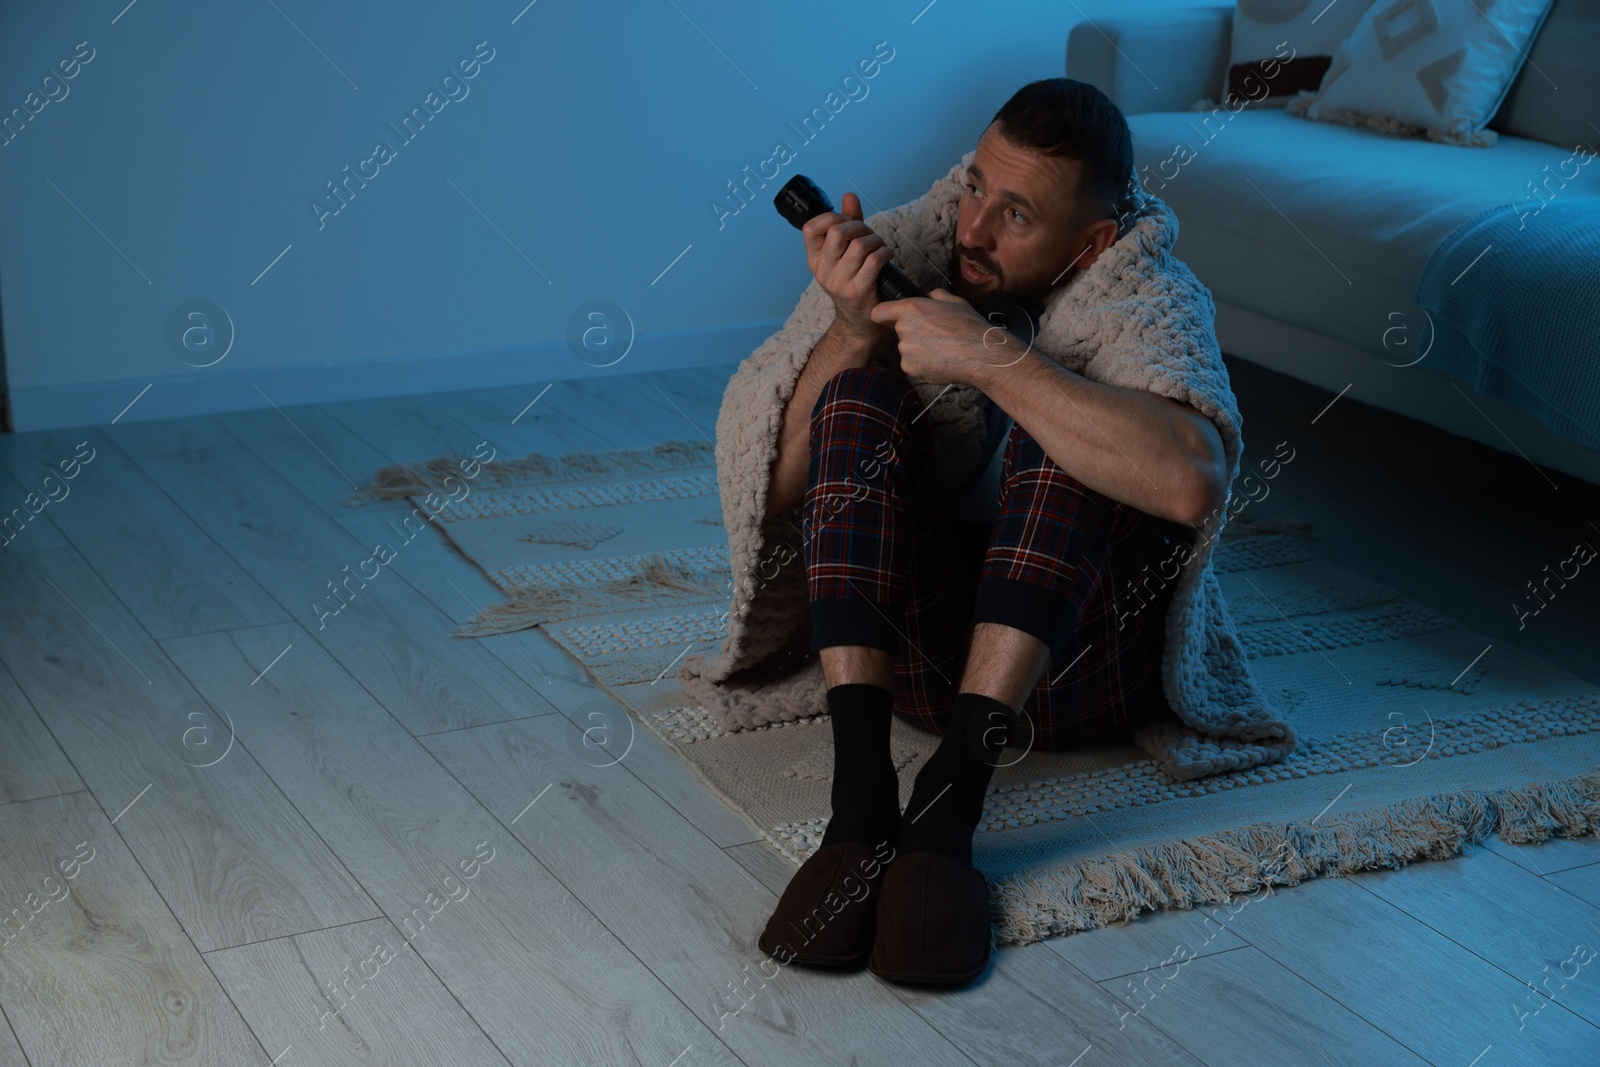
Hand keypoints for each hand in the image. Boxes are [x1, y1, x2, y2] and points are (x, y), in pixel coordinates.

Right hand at [802, 191, 893, 341]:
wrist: (859, 322)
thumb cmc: (854, 281)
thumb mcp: (845, 253)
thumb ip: (848, 223)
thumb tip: (849, 196)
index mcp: (814, 259)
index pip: (810, 228)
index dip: (831, 217)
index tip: (846, 222)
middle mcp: (822, 271)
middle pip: (837, 231)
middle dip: (859, 226)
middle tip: (868, 234)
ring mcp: (838, 282)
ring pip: (858, 245)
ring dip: (875, 240)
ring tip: (879, 246)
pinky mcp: (857, 291)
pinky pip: (873, 260)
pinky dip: (884, 253)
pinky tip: (886, 255)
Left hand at [870, 288, 1011, 386]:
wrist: (980, 354)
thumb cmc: (969, 326)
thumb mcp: (953, 300)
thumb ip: (933, 296)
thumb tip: (927, 297)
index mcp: (910, 309)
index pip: (879, 312)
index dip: (885, 315)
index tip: (890, 318)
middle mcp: (903, 329)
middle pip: (899, 331)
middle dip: (913, 333)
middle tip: (935, 335)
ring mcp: (906, 351)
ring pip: (907, 349)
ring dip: (919, 349)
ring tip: (942, 348)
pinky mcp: (910, 369)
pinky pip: (912, 365)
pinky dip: (923, 364)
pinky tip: (941, 360)